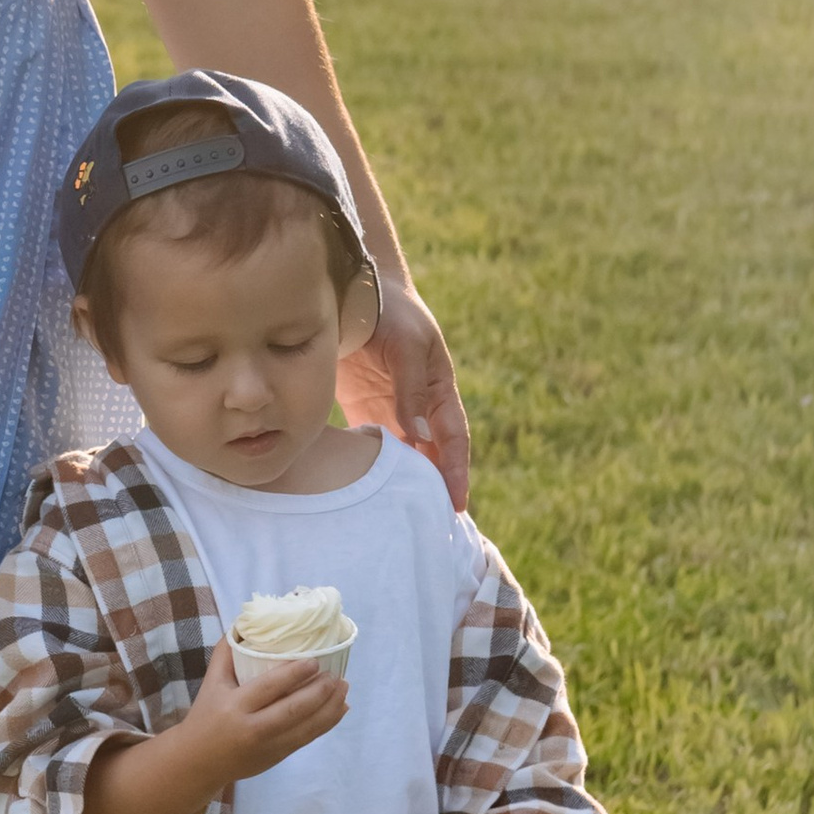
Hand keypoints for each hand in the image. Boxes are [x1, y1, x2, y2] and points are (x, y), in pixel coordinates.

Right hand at [69, 634, 349, 813]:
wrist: (197, 762)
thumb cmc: (205, 716)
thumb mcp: (210, 683)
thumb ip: (226, 653)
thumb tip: (244, 623)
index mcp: (234, 706)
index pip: (269, 688)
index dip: (294, 675)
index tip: (315, 661)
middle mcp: (252, 728)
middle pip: (293, 710)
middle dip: (320, 692)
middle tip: (338, 675)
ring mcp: (268, 747)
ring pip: (306, 728)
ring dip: (330, 708)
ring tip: (344, 688)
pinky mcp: (277, 757)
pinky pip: (307, 739)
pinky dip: (327, 724)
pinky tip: (340, 709)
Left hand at [341, 277, 470, 510]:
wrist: (357, 289)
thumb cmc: (392, 312)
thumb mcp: (408, 345)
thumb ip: (410, 388)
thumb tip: (416, 435)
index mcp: (440, 390)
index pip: (453, 439)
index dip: (456, 471)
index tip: (456, 503)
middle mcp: (418, 405)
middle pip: (430, 455)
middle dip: (432, 488)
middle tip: (429, 525)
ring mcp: (391, 408)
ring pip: (400, 456)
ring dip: (400, 485)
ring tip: (396, 518)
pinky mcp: (362, 408)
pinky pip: (369, 444)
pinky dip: (367, 467)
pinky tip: (360, 494)